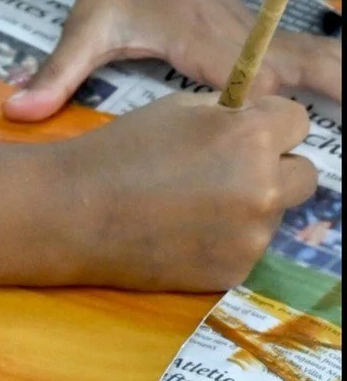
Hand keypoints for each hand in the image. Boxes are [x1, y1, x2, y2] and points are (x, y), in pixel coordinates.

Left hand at [3, 0, 341, 120]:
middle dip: (330, 91)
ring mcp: (257, 32)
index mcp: (201, 39)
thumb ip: (55, 74)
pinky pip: (310, 55)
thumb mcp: (83, 30)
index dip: (261, 114)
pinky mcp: (262, 35)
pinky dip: (336, 71)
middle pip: (300, 66)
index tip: (276, 146)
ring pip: (316, 54)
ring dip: (340, 78)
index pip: (247, 84)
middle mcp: (239, 35)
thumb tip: (14, 112)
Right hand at [57, 90, 318, 290]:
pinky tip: (185, 228)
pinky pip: (249, 244)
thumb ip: (227, 115)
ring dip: (250, 201)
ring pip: (276, 211)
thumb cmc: (120, 149)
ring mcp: (253, 236)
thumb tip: (255, 119)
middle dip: (274, 164)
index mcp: (250, 138)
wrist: (76, 211)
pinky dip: (228, 235)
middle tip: (228, 165)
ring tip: (194, 199)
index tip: (248, 127)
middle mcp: (264, 188)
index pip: (298, 121)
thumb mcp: (177, 109)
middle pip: (304, 173)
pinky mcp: (236, 271)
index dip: (271, 121)